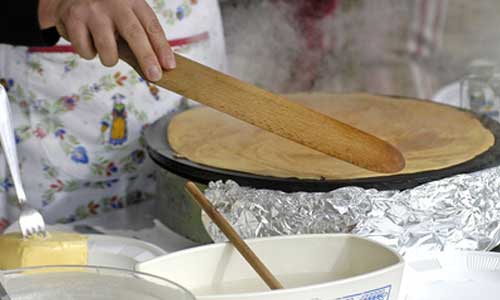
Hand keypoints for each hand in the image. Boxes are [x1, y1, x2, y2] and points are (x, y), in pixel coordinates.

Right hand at [38, 0, 174, 80]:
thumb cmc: (106, 13)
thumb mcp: (126, 16)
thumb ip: (140, 37)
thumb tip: (158, 68)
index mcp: (133, 1)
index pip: (152, 26)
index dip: (162, 48)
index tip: (170, 66)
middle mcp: (115, 3)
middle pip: (135, 34)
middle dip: (146, 58)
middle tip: (155, 76)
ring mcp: (93, 10)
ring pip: (107, 49)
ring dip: (109, 60)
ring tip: (106, 50)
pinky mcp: (73, 19)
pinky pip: (86, 51)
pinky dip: (88, 53)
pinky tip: (86, 39)